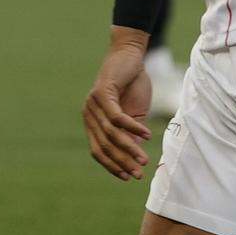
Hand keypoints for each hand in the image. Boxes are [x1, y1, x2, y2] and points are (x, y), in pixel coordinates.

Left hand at [82, 32, 152, 180]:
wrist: (130, 57)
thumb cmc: (132, 86)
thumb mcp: (134, 114)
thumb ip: (132, 134)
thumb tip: (137, 158)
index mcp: (92, 122)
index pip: (97, 151)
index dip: (112, 165)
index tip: (127, 177)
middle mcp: (89, 114)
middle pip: (104, 145)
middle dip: (122, 162)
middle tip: (138, 174)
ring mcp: (92, 104)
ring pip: (111, 133)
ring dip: (129, 148)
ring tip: (144, 160)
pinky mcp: (102, 92)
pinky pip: (117, 117)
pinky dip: (132, 128)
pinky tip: (146, 136)